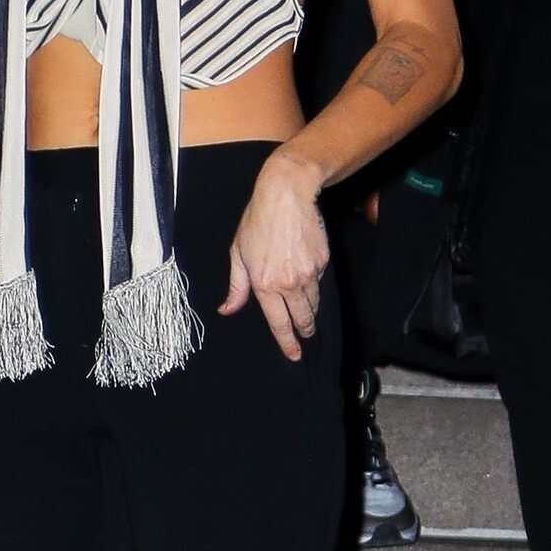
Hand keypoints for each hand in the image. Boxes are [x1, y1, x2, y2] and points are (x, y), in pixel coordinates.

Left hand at [219, 150, 328, 362]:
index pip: (278, 323)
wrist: (286, 196)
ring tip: (306, 312)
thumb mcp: (238, 253)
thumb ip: (236, 286)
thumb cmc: (257, 222)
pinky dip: (313, 283)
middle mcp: (288, 283)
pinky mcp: (322, 261)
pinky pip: (318, 281)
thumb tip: (227, 309)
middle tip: (306, 336)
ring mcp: (308, 273)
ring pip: (313, 302)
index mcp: (264, 284)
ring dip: (309, 309)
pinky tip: (305, 274)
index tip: (295, 355)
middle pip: (302, 318)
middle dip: (304, 330)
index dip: (287, 343)